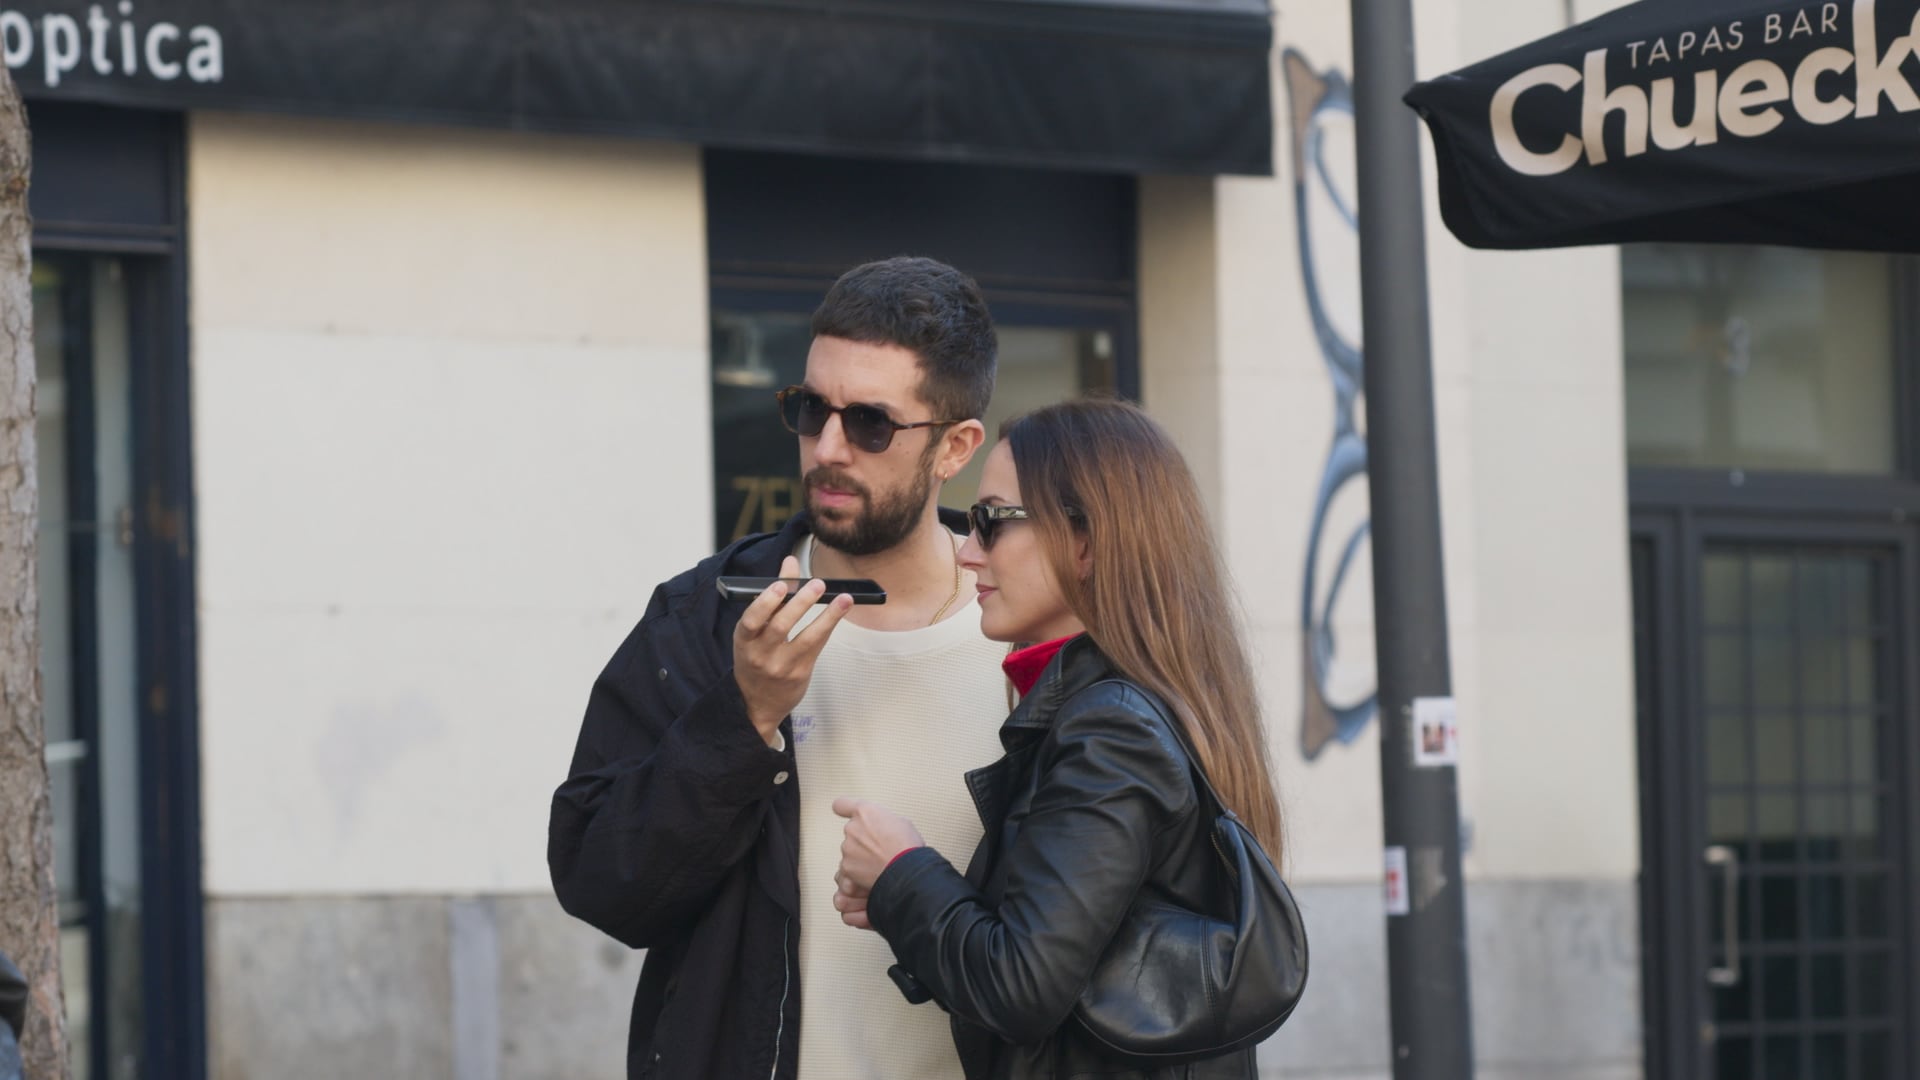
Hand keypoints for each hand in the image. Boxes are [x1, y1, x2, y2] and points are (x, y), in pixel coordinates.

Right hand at [733, 556, 854, 740]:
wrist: (756, 703)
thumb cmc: (756, 658)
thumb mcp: (755, 631)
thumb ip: (773, 597)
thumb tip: (790, 562)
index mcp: (744, 640)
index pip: (751, 619)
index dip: (765, 602)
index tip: (780, 584)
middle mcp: (760, 654)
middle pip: (781, 626)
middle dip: (800, 603)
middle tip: (817, 584)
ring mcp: (781, 666)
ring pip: (806, 638)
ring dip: (827, 616)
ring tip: (842, 598)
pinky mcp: (799, 673)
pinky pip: (817, 646)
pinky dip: (829, 625)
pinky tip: (839, 610)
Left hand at [832, 796, 925, 925]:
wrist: (907, 871)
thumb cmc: (908, 847)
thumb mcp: (901, 822)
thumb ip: (883, 821)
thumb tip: (882, 827)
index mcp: (865, 812)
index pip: (842, 805)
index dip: (844, 809)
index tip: (845, 813)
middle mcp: (852, 828)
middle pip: (851, 833)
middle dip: (862, 840)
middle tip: (880, 848)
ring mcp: (847, 848)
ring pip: (850, 852)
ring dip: (861, 857)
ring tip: (881, 863)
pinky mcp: (847, 868)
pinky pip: (849, 870)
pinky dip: (858, 874)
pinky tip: (873, 875)